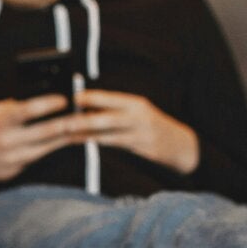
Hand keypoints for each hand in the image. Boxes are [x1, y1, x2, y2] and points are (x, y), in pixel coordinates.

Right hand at [0, 94, 81, 199]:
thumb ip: (12, 106)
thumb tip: (39, 97)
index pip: (28, 110)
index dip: (49, 103)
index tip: (64, 98)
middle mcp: (7, 140)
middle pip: (45, 131)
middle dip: (67, 122)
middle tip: (82, 114)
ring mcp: (12, 158)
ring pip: (48, 147)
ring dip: (65, 136)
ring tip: (80, 127)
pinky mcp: (17, 170)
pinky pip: (39, 156)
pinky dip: (52, 147)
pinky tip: (64, 140)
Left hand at [64, 88, 199, 173]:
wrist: (180, 145)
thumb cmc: (151, 125)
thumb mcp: (137, 111)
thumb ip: (114, 108)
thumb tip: (84, 103)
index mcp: (136, 104)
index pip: (111, 98)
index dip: (92, 98)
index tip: (74, 97)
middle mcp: (139, 117)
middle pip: (108, 118)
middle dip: (85, 120)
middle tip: (66, 122)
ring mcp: (140, 135)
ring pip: (108, 135)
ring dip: (86, 134)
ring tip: (67, 134)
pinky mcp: (140, 150)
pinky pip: (113, 146)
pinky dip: (96, 143)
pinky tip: (82, 142)